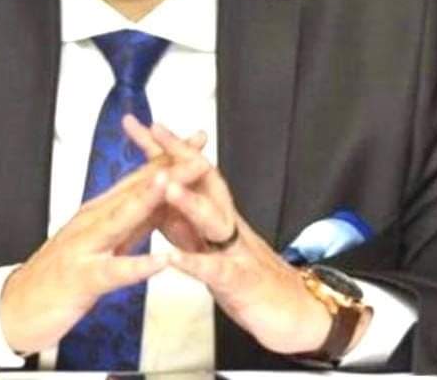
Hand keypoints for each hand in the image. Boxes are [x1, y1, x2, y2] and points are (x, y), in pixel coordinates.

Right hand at [0, 146, 205, 354]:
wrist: (19, 306)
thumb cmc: (63, 274)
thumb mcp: (102, 240)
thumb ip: (130, 221)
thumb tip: (161, 199)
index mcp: (101, 210)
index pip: (141, 178)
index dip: (170, 158)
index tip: (196, 140)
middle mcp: (93, 220)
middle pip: (136, 190)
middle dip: (168, 169)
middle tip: (196, 150)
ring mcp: (86, 247)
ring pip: (121, 219)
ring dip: (145, 200)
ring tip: (169, 183)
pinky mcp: (82, 279)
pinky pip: (113, 271)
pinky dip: (136, 265)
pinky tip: (159, 261)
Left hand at [124, 120, 337, 355]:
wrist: (296, 314)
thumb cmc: (248, 277)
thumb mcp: (213, 244)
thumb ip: (188, 221)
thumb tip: (161, 195)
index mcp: (219, 213)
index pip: (192, 171)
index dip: (167, 146)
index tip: (141, 122)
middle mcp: (228, 223)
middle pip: (206, 180)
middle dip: (180, 153)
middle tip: (156, 129)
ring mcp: (236, 250)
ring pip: (212, 219)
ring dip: (188, 200)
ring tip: (165, 183)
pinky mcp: (239, 283)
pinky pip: (215, 270)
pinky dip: (193, 262)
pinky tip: (171, 256)